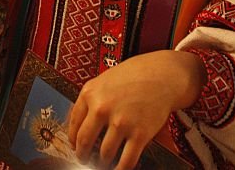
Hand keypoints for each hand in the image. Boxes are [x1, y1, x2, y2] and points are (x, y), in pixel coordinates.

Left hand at [67, 50, 206, 169]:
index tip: (75, 146)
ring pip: (105, 153)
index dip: (73, 140)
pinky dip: (121, 169)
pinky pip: (126, 160)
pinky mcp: (140, 133)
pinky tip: (119, 169)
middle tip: (84, 159)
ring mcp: (121, 122)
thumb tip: (79, 124)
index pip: (74, 124)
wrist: (162, 75)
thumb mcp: (103, 81)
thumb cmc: (132, 75)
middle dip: (82, 155)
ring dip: (102, 162)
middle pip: (84, 141)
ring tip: (103, 163)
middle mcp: (101, 108)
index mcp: (89, 94)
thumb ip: (91, 99)